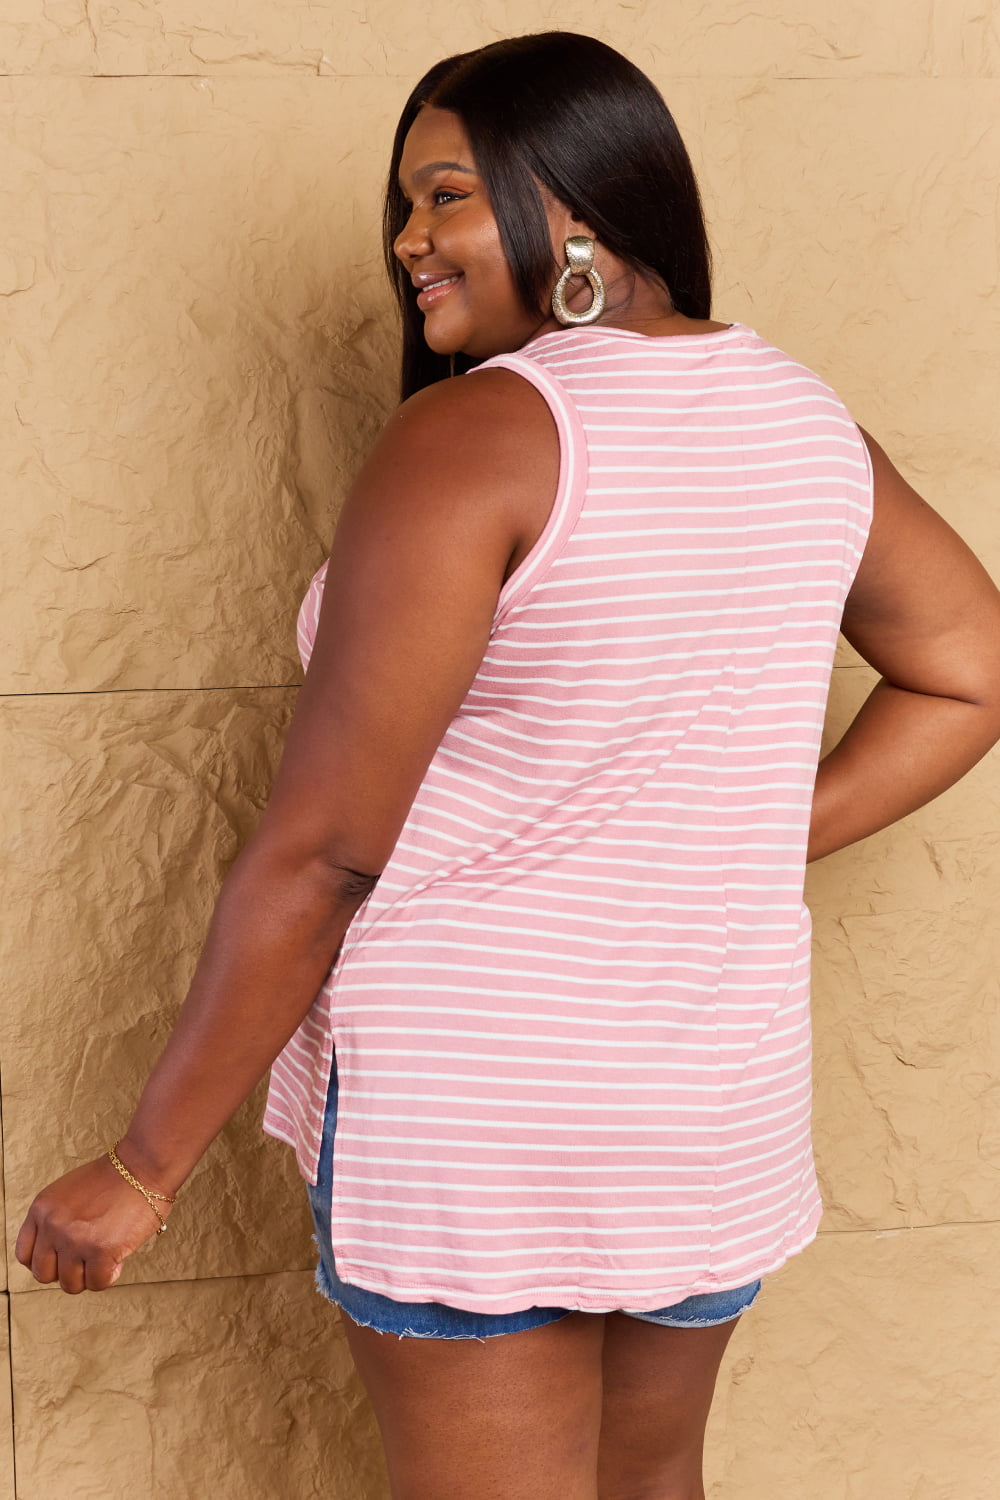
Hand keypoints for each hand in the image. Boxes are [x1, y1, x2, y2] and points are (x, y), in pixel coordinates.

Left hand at [14, 1154, 174, 1293]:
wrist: (143, 1165)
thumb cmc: (113, 1178)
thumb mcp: (67, 1193)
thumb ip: (55, 1220)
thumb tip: (56, 1254)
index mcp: (42, 1209)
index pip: (25, 1255)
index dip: (45, 1261)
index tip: (62, 1258)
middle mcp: (53, 1225)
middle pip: (43, 1275)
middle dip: (66, 1271)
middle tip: (86, 1259)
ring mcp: (75, 1240)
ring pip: (70, 1284)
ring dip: (89, 1275)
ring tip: (105, 1257)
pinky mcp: (101, 1251)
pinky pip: (98, 1283)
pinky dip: (110, 1275)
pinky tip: (118, 1258)